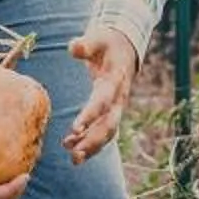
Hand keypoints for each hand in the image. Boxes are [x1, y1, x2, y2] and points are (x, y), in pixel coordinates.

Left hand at [64, 29, 138, 163]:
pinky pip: (105, 131)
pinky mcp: (112, 111)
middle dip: (92, 141)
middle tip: (73, 154)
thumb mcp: (99, 38)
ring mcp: (117, 106)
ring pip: (108, 132)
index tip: (75, 128)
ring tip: (74, 159)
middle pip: (109, 124)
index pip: (102, 101)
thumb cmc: (107, 43)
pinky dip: (92, 142)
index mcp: (115, 80)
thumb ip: (86, 44)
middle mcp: (119, 98)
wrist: (125, 47)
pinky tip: (74, 151)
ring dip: (92, 147)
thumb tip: (74, 47)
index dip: (90, 115)